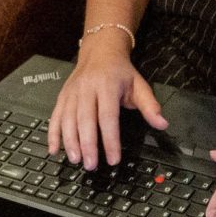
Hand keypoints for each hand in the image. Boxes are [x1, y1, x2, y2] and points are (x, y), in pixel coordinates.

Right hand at [50, 32, 165, 168]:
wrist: (100, 51)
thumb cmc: (120, 72)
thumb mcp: (139, 85)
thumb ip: (150, 106)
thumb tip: (162, 124)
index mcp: (107, 86)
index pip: (108, 117)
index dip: (110, 140)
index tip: (113, 159)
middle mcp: (87, 88)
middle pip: (85, 120)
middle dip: (87, 144)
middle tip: (91, 165)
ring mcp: (72, 92)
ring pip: (68, 119)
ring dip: (70, 142)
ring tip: (76, 160)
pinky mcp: (62, 97)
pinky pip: (55, 117)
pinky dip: (53, 134)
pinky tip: (54, 150)